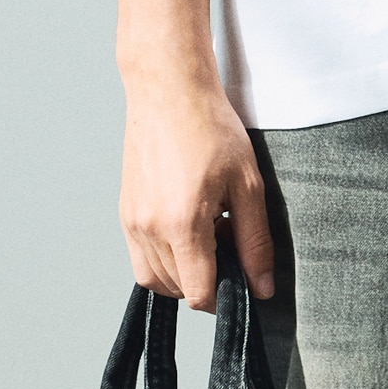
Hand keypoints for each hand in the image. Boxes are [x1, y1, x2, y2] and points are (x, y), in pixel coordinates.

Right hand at [118, 66, 275, 308]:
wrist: (169, 91)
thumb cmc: (211, 129)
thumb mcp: (248, 185)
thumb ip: (255, 242)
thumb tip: (262, 288)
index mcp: (182, 224)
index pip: (199, 294)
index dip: (225, 297)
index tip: (243, 279)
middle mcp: (149, 229)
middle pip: (178, 290)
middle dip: (208, 281)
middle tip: (230, 244)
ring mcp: (131, 223)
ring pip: (156, 279)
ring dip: (185, 274)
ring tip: (209, 235)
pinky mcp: (125, 214)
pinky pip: (141, 259)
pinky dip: (165, 260)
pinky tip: (188, 229)